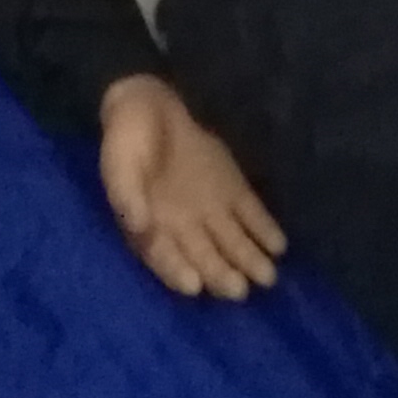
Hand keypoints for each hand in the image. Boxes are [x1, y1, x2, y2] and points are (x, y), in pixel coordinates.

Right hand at [98, 76, 284, 301]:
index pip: (165, 257)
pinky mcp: (232, 191)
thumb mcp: (119, 163)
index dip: (178, 272)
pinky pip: (250, 215)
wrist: (150, 107)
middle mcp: (183, 228)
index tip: (194, 286)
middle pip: (204, 258)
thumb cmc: (127, 140)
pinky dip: (265, 230)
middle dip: (222, 276)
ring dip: (249, 259)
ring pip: (232, 243)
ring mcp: (210, 212)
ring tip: (267, 276)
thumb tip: (139, 225)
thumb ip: (127, 194)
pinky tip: (278, 245)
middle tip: (238, 290)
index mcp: (150, 228)